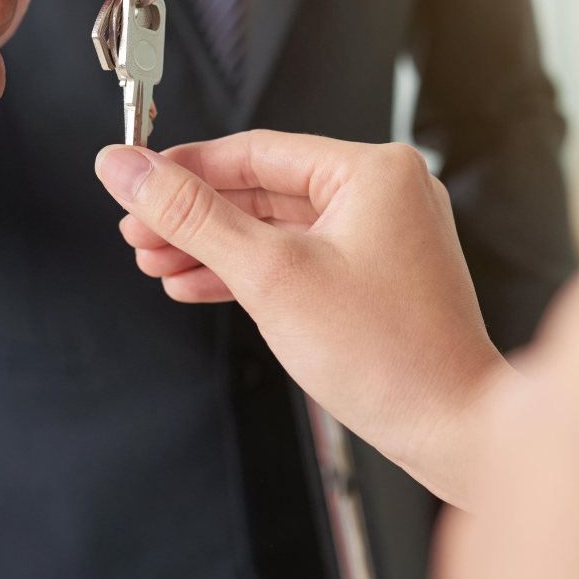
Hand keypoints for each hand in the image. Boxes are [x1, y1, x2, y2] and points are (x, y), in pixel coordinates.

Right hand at [95, 132, 510, 507]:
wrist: (450, 428)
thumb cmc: (389, 354)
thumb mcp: (269, 275)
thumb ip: (192, 216)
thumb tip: (128, 169)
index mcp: (375, 171)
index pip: (257, 150)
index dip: (186, 167)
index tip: (133, 178)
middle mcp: (387, 194)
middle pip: (263, 189)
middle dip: (194, 216)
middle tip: (137, 231)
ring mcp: (384, 238)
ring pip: (276, 229)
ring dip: (214, 248)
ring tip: (157, 263)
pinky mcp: (376, 279)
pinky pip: (299, 259)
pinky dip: (249, 273)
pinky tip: (198, 285)